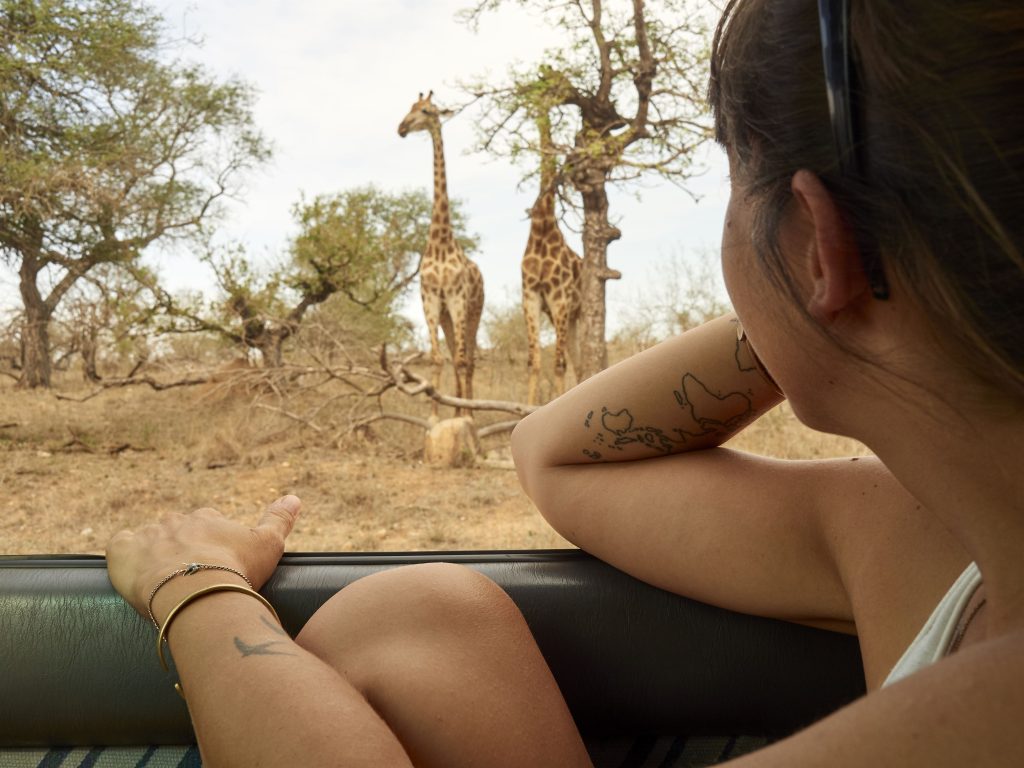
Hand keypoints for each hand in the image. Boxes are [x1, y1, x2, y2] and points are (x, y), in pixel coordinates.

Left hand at [106, 495, 300, 616]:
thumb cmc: (236, 570)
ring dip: (154, 553)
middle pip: (177, 529)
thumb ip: (280, 519)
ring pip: (149, 538)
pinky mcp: (122, 553)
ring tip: (162, 579)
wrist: (198, 593)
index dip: (212, 542)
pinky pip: (119, 546)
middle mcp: (176, 522)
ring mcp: (148, 536)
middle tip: (190, 574)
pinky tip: (133, 570)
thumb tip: (295, 497)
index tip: (216, 560)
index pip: (208, 521)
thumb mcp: (268, 544)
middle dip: (182, 547)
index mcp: (207, 518)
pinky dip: (124, 554)